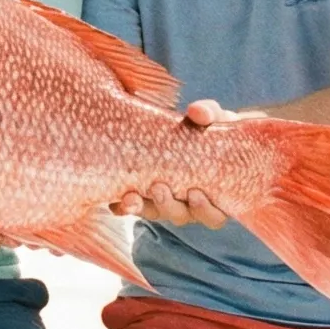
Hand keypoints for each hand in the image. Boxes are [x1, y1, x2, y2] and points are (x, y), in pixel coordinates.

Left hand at [111, 99, 233, 227]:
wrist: (186, 127)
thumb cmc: (209, 126)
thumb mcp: (214, 118)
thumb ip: (209, 113)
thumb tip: (198, 112)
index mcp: (214, 194)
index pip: (213, 215)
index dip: (204, 209)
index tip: (194, 192)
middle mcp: (189, 204)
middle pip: (180, 216)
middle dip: (168, 205)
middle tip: (159, 188)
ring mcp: (164, 201)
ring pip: (155, 213)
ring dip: (143, 207)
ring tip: (132, 196)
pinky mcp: (142, 195)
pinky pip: (131, 207)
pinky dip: (122, 206)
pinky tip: (114, 201)